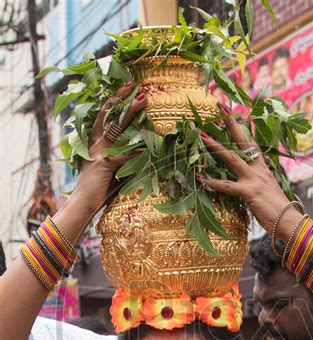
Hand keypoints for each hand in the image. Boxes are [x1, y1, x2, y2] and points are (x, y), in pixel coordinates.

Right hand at [70, 82, 146, 217]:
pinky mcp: (105, 163)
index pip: (103, 116)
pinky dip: (139, 151)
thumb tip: (144, 150)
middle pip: (107, 114)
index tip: (125, 89)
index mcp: (93, 142)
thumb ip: (125, 158)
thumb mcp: (113, 169)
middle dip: (119, 97)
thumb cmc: (99, 189)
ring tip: (143, 99)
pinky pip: (125, 154)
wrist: (83, 203)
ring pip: (116, 126)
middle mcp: (94, 143)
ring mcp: (98, 151)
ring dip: (130, 112)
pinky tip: (151, 146)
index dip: (113, 101)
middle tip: (133, 84)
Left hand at [198, 111, 299, 235]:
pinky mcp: (249, 192)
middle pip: (243, 142)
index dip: (242, 128)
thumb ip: (259, 185)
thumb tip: (253, 186)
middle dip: (230, 124)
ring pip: (231, 158)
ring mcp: (253, 179)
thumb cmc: (280, 212)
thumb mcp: (269, 193)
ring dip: (215, 146)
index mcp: (263, 169)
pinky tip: (201, 178)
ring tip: (201, 135)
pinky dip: (213, 182)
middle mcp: (258, 169)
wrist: (290, 222)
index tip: (233, 114)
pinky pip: (227, 186)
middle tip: (219, 108)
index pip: (252, 144)